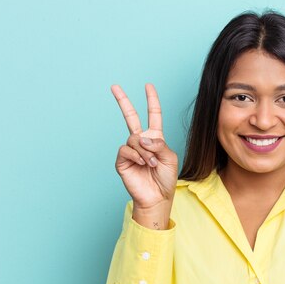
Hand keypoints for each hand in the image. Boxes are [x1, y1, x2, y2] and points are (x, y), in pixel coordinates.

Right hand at [112, 84, 177, 211]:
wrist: (157, 197)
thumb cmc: (165, 179)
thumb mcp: (170, 158)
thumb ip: (159, 144)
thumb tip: (142, 137)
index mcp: (155, 139)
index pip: (153, 115)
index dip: (151, 100)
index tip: (148, 86)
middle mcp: (141, 142)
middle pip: (130, 117)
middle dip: (123, 101)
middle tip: (114, 86)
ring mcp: (130, 151)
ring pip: (134, 139)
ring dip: (145, 151)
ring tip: (151, 163)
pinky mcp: (122, 161)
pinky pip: (126, 149)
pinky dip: (136, 155)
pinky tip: (142, 163)